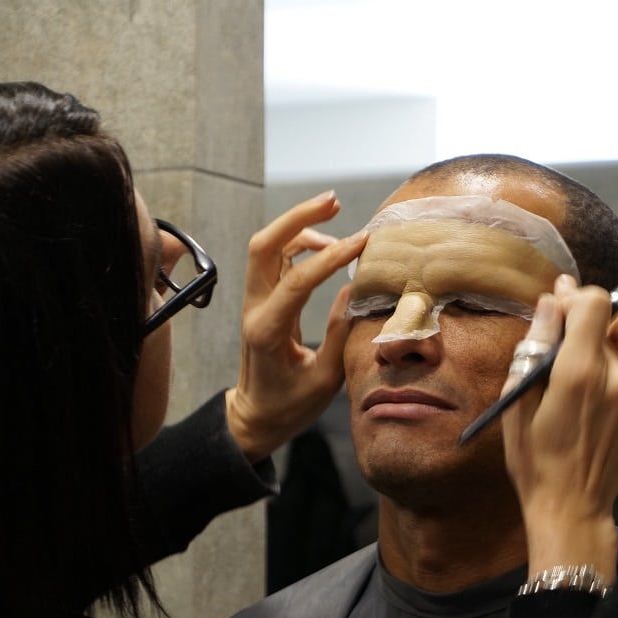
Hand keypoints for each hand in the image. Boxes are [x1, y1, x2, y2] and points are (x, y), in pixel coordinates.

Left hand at [225, 191, 367, 462]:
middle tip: (333, 201)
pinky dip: (298, 244)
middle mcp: (254, 309)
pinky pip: (274, 260)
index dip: (331, 257)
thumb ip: (340, 332)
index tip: (364, 243)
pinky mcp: (261, 300)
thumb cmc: (289, 405)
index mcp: (266, 331)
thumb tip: (354, 288)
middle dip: (297, 217)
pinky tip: (326, 245)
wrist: (255, 416)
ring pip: (267, 247)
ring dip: (298, 225)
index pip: (296, 281)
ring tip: (336, 218)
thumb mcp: (324, 379)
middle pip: (263, 246)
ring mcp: (254, 302)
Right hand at [502, 275, 617, 580]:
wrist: (570, 504)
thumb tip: (550, 302)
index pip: (595, 303)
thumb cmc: (533, 455)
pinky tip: (613, 372)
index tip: (557, 305)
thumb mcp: (517, 399)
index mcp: (579, 373)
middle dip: (597, 313)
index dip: (574, 296)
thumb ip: (535, 345)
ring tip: (597, 351)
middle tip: (574, 331)